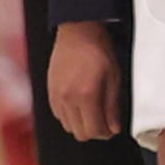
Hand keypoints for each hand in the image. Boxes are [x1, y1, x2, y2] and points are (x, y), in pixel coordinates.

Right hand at [45, 18, 122, 142]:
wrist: (78, 31)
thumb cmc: (98, 50)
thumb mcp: (114, 77)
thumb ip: (112, 106)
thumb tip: (114, 127)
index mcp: (86, 95)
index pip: (94, 130)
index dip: (106, 133)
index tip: (113, 128)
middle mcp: (68, 99)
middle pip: (80, 133)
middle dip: (94, 131)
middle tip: (104, 121)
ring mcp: (56, 96)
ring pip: (68, 126)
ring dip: (81, 124)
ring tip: (92, 111)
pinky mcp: (50, 91)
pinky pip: (59, 115)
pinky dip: (70, 115)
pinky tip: (79, 104)